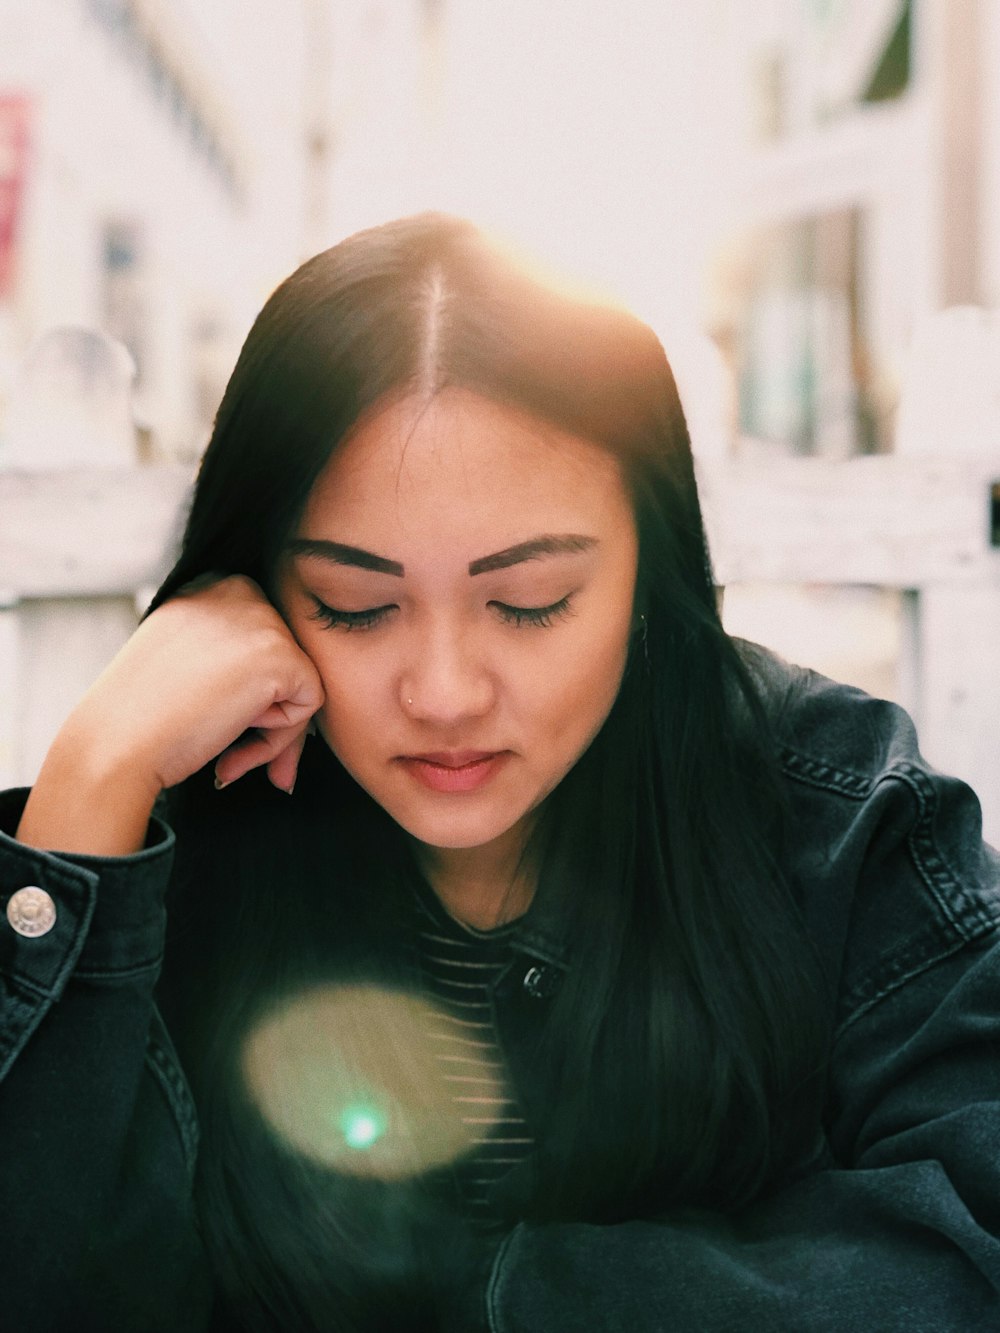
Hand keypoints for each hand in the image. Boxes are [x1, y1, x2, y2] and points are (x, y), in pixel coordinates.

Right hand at [17, 576, 324, 854]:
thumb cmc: (140, 715)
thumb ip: (229, 658)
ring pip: (301, 681)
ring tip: (226, 747)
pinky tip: (233, 736)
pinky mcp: (281, 654)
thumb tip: (273, 689)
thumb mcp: (184, 661)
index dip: (250, 693)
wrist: (116, 742)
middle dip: (267, 714)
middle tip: (231, 750)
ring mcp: (261, 618)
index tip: (220, 723)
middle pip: (286, 659)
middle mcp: (237, 589)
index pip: (261, 641)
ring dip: (272, 729)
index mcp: (210, 587)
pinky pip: (311, 702)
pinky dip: (282, 737)